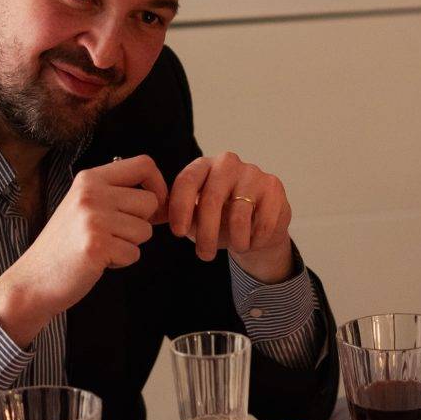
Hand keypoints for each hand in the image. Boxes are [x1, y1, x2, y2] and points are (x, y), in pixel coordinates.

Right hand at [0, 154, 167, 345]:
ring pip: (145, 231)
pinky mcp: (96, 245)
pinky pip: (134, 253)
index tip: (152, 207)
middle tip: (113, 234)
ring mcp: (93, 219)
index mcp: (89, 179)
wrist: (33, 279)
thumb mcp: (85, 206)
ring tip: (101, 247)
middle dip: (141, 223)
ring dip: (129, 245)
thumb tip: (163, 198)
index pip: (144, 164)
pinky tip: (97, 261)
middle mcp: (91, 193)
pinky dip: (121, 262)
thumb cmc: (65, 245)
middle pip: (150, 201)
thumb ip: (116, 195)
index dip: (158, 186)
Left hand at [166, 151, 293, 281]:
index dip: (180, 208)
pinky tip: (252, 241)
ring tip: (235, 248)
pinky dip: (255, 239)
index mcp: (203, 166)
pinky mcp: (274, 186)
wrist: (259, 225)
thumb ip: (172, 215)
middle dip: (206, 232)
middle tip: (203, 256)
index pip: (187, 180)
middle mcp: (227, 163)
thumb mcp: (194, 217)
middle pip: (212, 197)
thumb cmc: (221, 219)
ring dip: (235, 239)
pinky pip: (263, 220)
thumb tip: (146, 218)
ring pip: (239, 212)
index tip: (179, 233)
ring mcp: (252, 173)